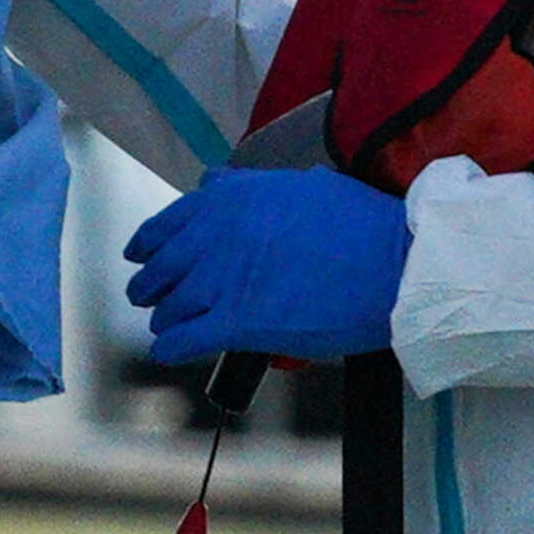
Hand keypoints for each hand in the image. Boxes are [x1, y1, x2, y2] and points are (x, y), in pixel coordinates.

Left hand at [124, 166, 409, 364]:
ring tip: (165, 324)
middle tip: (147, 296)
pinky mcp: (239, 323)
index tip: (139, 255)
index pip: (167, 224)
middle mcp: (216, 235)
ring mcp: (224, 280)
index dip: (147, 244)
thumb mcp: (298, 184)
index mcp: (229, 197)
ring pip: (168, 306)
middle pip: (160, 268)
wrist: (395, 264)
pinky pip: (183, 340)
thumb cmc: (358, 224)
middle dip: (150, 285)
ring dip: (164, 318)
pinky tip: (167, 350)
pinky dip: (170, 347)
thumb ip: (246, 187)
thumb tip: (213, 183)